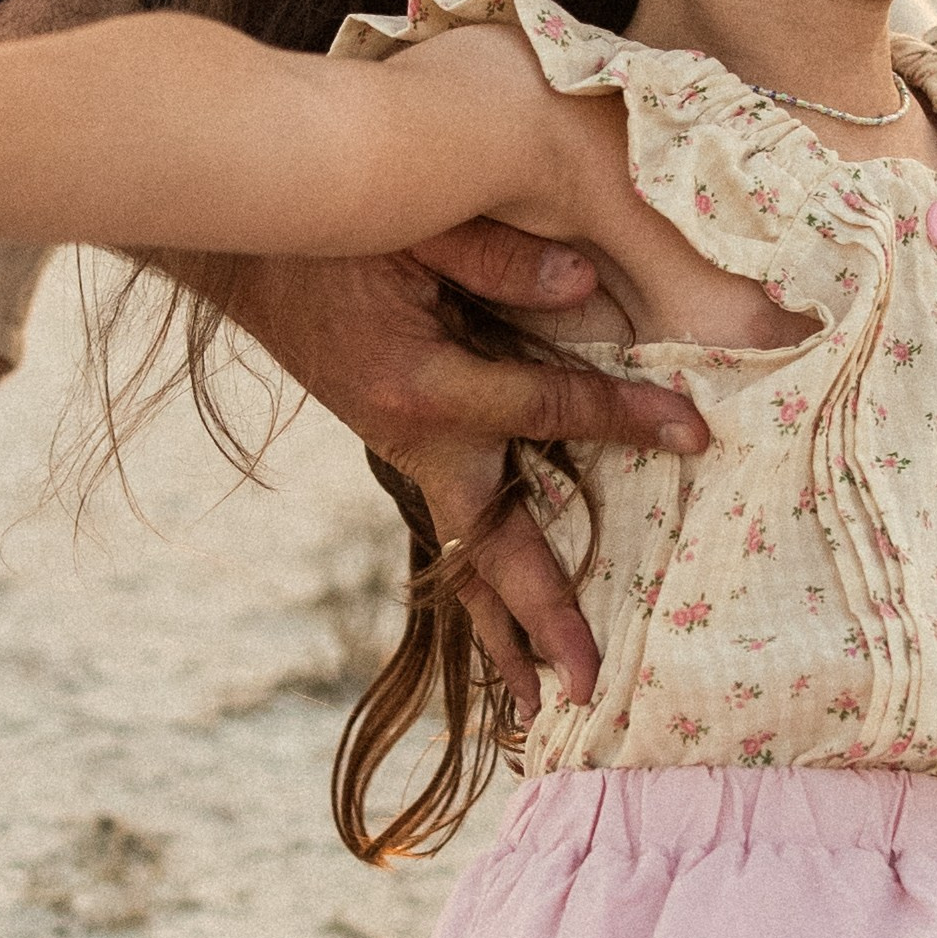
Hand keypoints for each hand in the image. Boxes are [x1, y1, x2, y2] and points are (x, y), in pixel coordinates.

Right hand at [224, 218, 707, 716]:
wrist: (241, 247)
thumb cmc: (334, 228)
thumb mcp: (418, 228)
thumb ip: (497, 258)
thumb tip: (587, 284)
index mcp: (424, 384)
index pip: (548, 410)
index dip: (626, 418)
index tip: (695, 432)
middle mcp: (412, 436)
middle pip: (493, 543)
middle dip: (543, 615)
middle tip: (588, 687)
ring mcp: (401, 448)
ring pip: (465, 555)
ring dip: (503, 630)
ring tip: (540, 709)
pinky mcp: (400, 443)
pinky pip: (450, 528)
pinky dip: (478, 585)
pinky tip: (506, 630)